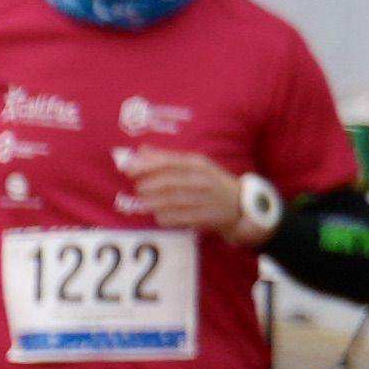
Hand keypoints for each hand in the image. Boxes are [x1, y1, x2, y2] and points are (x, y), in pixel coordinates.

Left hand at [119, 149, 240, 230]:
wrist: (240, 205)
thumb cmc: (210, 182)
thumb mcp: (195, 165)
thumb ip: (168, 158)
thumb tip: (141, 150)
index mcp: (198, 164)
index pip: (169, 162)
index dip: (146, 166)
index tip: (128, 169)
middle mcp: (202, 180)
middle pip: (168, 182)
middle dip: (148, 186)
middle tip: (138, 189)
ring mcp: (204, 199)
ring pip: (171, 201)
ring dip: (153, 202)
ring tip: (143, 203)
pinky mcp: (204, 217)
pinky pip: (178, 218)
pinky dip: (164, 217)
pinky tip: (158, 215)